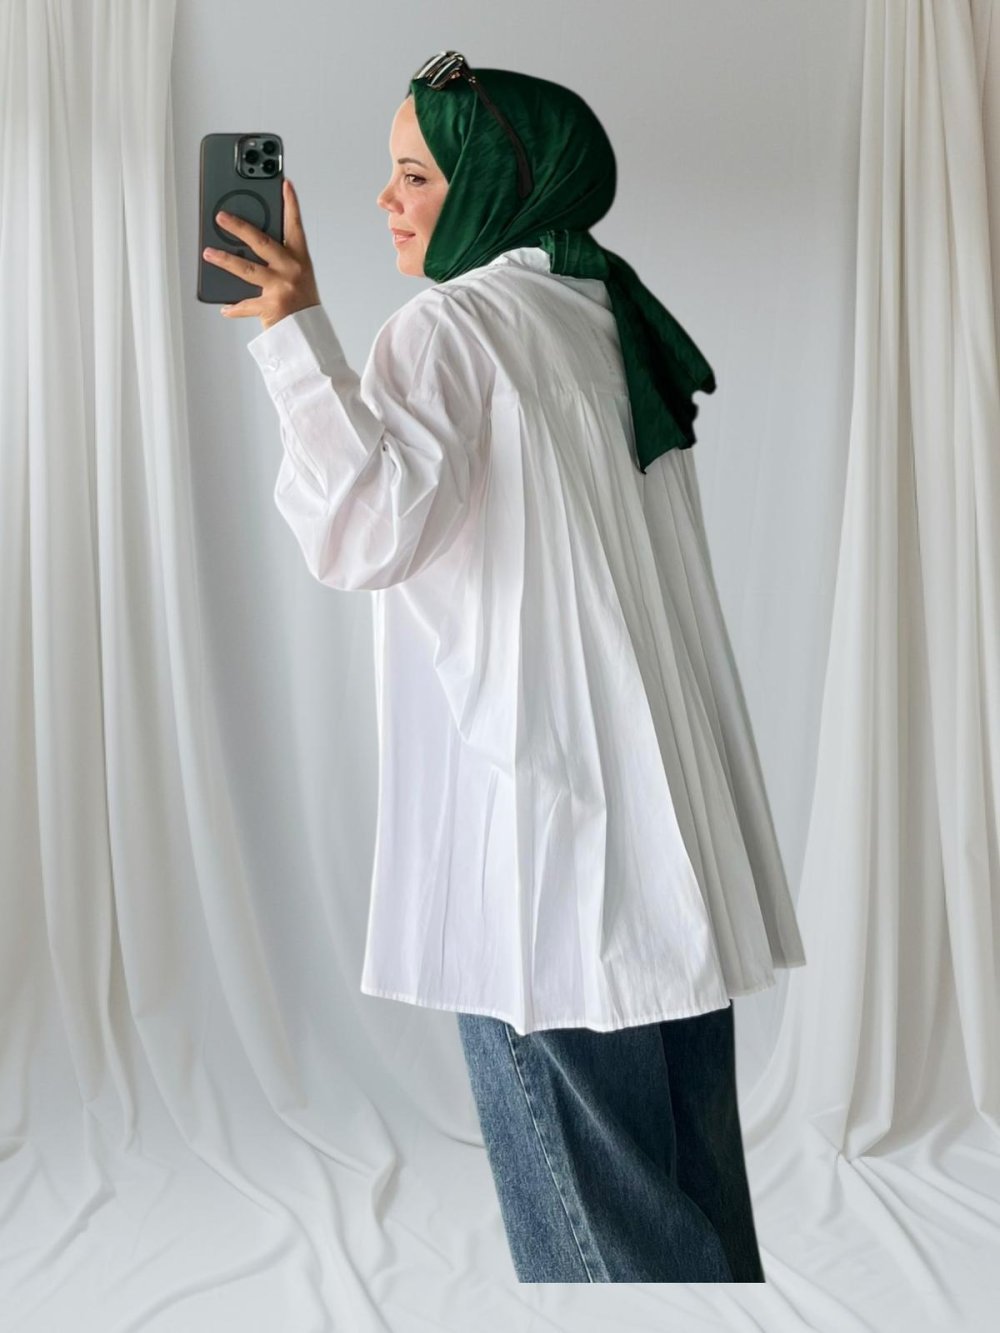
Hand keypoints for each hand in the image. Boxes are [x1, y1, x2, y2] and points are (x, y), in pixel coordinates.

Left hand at [203, 178, 321, 330]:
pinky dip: (234, 308)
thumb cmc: (303, 305)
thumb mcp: (298, 277)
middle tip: (221, 217)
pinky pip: (246, 305)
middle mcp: (292, 270)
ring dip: (225, 260)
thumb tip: (246, 246)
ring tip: (208, 253)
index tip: (284, 183)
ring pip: (247, 269)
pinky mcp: (271, 307)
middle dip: (239, 227)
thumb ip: (279, 260)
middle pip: (262, 242)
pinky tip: (225, 307)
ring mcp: (281, 288)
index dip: (291, 204)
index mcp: (301, 260)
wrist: (311, 338)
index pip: (295, 226)